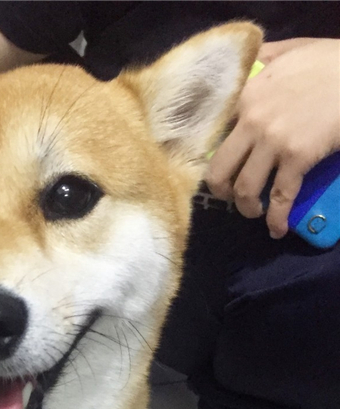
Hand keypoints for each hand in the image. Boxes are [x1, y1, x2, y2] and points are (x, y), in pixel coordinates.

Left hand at [206, 38, 339, 237]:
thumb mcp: (288, 49)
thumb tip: (248, 65)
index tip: (219, 166)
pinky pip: (280, 196)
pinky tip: (277, 229)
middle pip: (218, 168)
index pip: (212, 133)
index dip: (211, 155)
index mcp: (245, 94)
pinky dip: (276, 218)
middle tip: (229, 197)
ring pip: (243, 188)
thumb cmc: (330, 60)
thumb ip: (262, 59)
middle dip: (220, 190)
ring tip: (254, 212)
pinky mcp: (297, 156)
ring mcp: (272, 140)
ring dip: (245, 207)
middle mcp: (251, 119)